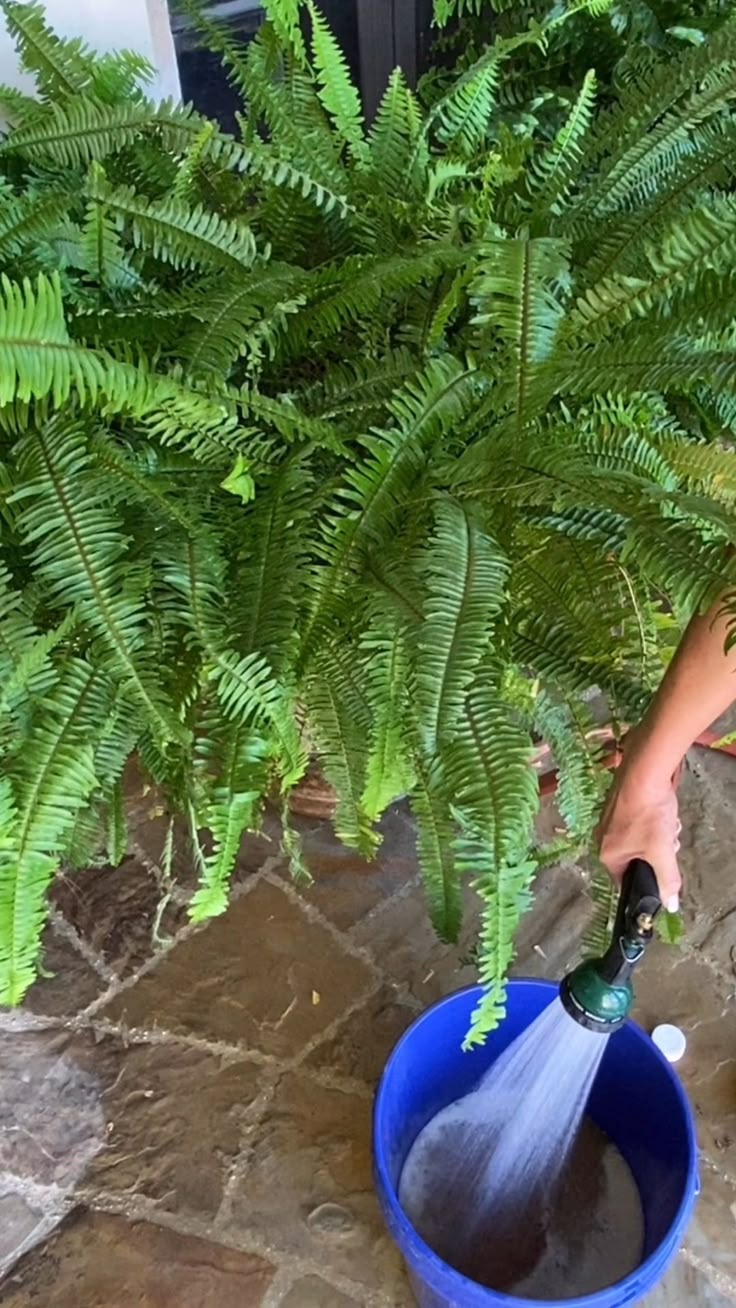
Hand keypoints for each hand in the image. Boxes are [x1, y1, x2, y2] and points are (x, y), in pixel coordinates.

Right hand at [595, 750, 681, 911]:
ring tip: (668, 825)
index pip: (626, 881)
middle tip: (669, 844)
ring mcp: (607, 820)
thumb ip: (667, 880)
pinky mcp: (616, 804)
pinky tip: (662, 811)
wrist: (644, 771)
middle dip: (656, 854)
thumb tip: (670, 905)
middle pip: (634, 859)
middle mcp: (601, 839)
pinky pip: (636, 823)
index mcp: (607, 856)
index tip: (663, 871)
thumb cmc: (649, 814)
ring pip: (638, 840)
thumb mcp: (663, 851)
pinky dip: (651, 821)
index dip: (647, 879)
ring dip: (657, 837)